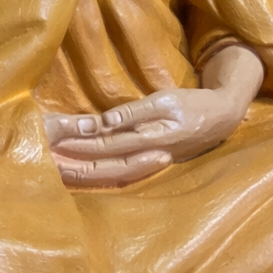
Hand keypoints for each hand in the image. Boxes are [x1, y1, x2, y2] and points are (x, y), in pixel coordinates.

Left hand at [42, 45, 263, 188]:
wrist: (222, 117)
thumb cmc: (194, 104)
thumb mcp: (166, 100)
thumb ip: (136, 112)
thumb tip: (105, 121)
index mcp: (150, 140)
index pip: (108, 143)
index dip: (83, 141)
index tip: (59, 137)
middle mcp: (147, 157)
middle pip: (105, 162)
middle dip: (78, 159)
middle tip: (51, 155)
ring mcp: (150, 163)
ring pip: (111, 171)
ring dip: (87, 169)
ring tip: (62, 165)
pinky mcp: (152, 162)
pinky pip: (122, 172)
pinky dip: (103, 172)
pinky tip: (88, 173)